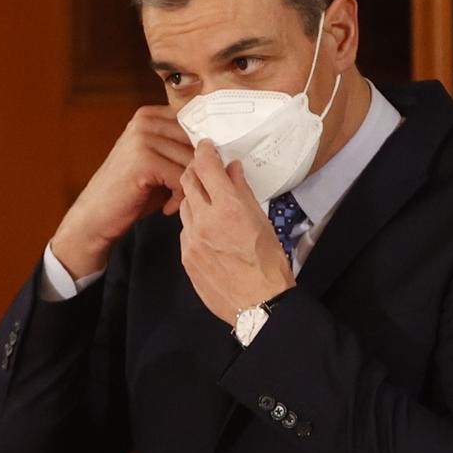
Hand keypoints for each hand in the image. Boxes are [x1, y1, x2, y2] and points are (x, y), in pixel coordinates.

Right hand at [51, 106, 194, 277]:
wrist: (96, 216)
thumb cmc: (130, 192)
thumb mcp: (157, 162)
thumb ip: (179, 149)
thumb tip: (217, 148)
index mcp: (148, 115)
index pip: (194, 125)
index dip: (202, 151)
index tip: (200, 174)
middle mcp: (145, 121)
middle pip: (195, 143)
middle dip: (198, 172)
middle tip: (189, 192)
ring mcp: (142, 138)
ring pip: (190, 161)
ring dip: (189, 187)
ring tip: (176, 202)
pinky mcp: (143, 160)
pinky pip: (180, 177)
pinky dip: (180, 197)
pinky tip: (168, 207)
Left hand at [178, 141, 293, 324]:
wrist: (258, 305)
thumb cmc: (267, 265)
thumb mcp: (261, 221)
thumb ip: (243, 191)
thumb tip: (232, 170)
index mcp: (228, 208)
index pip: (206, 166)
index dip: (204, 151)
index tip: (206, 146)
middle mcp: (205, 221)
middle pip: (188, 182)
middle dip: (195, 171)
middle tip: (205, 169)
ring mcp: (192, 240)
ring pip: (185, 207)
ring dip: (194, 198)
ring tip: (209, 202)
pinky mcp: (186, 258)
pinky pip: (185, 231)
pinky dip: (194, 224)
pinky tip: (208, 230)